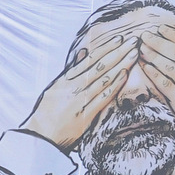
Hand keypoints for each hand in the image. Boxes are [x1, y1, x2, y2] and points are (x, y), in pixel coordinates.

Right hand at [21, 32, 139, 149]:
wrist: (41, 136)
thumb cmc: (48, 111)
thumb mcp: (56, 86)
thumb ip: (72, 70)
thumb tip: (83, 52)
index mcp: (67, 79)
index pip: (90, 60)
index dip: (106, 48)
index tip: (119, 39)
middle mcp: (74, 87)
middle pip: (100, 66)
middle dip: (118, 52)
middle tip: (133, 41)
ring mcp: (81, 100)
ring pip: (104, 78)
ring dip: (120, 64)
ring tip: (134, 53)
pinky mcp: (86, 115)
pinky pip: (103, 98)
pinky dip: (114, 86)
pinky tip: (125, 75)